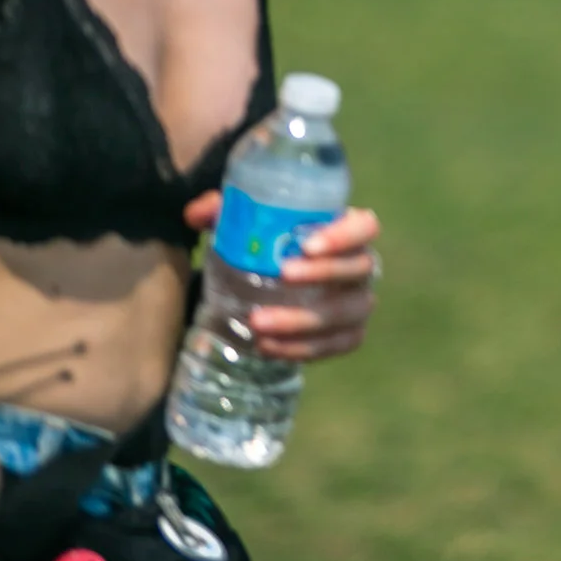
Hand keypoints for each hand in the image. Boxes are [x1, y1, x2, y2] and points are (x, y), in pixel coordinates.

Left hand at [183, 194, 380, 362]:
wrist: (271, 285)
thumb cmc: (266, 245)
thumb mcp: (244, 223)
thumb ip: (221, 212)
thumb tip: (196, 214)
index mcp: (345, 229)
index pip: (365, 226)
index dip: (344, 235)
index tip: (306, 245)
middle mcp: (360, 265)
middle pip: (360, 268)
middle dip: (322, 274)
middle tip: (281, 276)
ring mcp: (358, 302)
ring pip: (350, 313)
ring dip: (305, 320)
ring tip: (258, 322)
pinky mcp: (349, 334)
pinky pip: (339, 345)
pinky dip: (304, 348)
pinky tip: (268, 346)